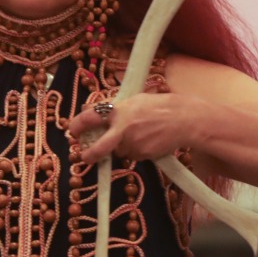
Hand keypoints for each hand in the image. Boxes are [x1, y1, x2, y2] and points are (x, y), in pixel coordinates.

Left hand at [67, 92, 206, 164]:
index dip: (77, 125)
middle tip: (85, 156)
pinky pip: (132, 155)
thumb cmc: (160, 106)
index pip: (90, 117)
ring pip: (118, 151)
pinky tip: (147, 140)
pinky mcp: (142, 155)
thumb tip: (92, 110)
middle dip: (89, 154)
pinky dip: (135, 150)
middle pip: (99, 148)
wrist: (185, 120)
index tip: (72, 130)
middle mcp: (123, 129)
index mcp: (119, 110)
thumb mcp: (135, 100)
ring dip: (121, 147)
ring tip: (137, 134)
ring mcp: (133, 144)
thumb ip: (115, 107)